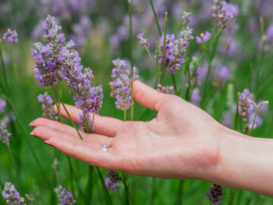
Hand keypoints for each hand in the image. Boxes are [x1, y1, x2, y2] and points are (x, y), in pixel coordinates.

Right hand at [30, 81, 224, 179]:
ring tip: (36, 129)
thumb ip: (148, 96)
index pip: (99, 124)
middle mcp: (126, 144)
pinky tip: (55, 140)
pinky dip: (74, 148)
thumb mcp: (167, 104)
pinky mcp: (128, 163)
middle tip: (37, 121)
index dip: (78, 116)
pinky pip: (95, 156)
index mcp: (134, 131)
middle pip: (87, 137)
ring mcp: (125, 155)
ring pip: (86, 147)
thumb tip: (133, 84)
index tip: (58, 107)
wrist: (213, 145)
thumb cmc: (195, 126)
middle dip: (61, 130)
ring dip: (60, 139)